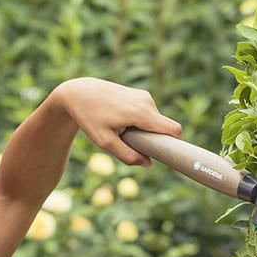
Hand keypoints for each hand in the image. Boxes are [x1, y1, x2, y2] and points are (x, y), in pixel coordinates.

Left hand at [54, 77, 182, 167]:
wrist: (79, 92)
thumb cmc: (90, 117)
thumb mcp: (104, 142)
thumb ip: (127, 155)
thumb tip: (148, 164)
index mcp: (140, 112)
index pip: (172, 129)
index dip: (177, 144)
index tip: (175, 156)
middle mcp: (147, 102)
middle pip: (164, 128)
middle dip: (155, 141)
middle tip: (135, 147)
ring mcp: (145, 96)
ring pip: (155, 122)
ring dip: (145, 132)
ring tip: (122, 132)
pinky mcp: (141, 95)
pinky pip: (149, 115)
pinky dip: (141, 123)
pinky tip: (122, 123)